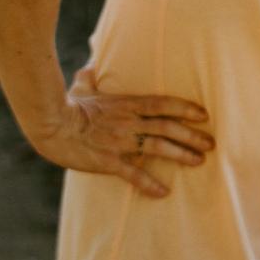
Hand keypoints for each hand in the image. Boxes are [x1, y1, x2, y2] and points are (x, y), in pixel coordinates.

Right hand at [36, 75, 212, 197]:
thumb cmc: (65, 107)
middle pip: (168, 127)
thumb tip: (91, 66)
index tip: (204, 114)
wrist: (48, 126)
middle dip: (192, 135)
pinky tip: (163, 192)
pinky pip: (133, 174)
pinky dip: (149, 184)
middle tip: (211, 143)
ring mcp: (120, 142)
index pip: (163, 103)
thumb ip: (91, 78)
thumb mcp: (81, 88)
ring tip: (199, 161)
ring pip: (158, 147)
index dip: (186, 108)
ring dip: (181, 154)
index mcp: (126, 104)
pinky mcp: (108, 161)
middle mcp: (128, 122)